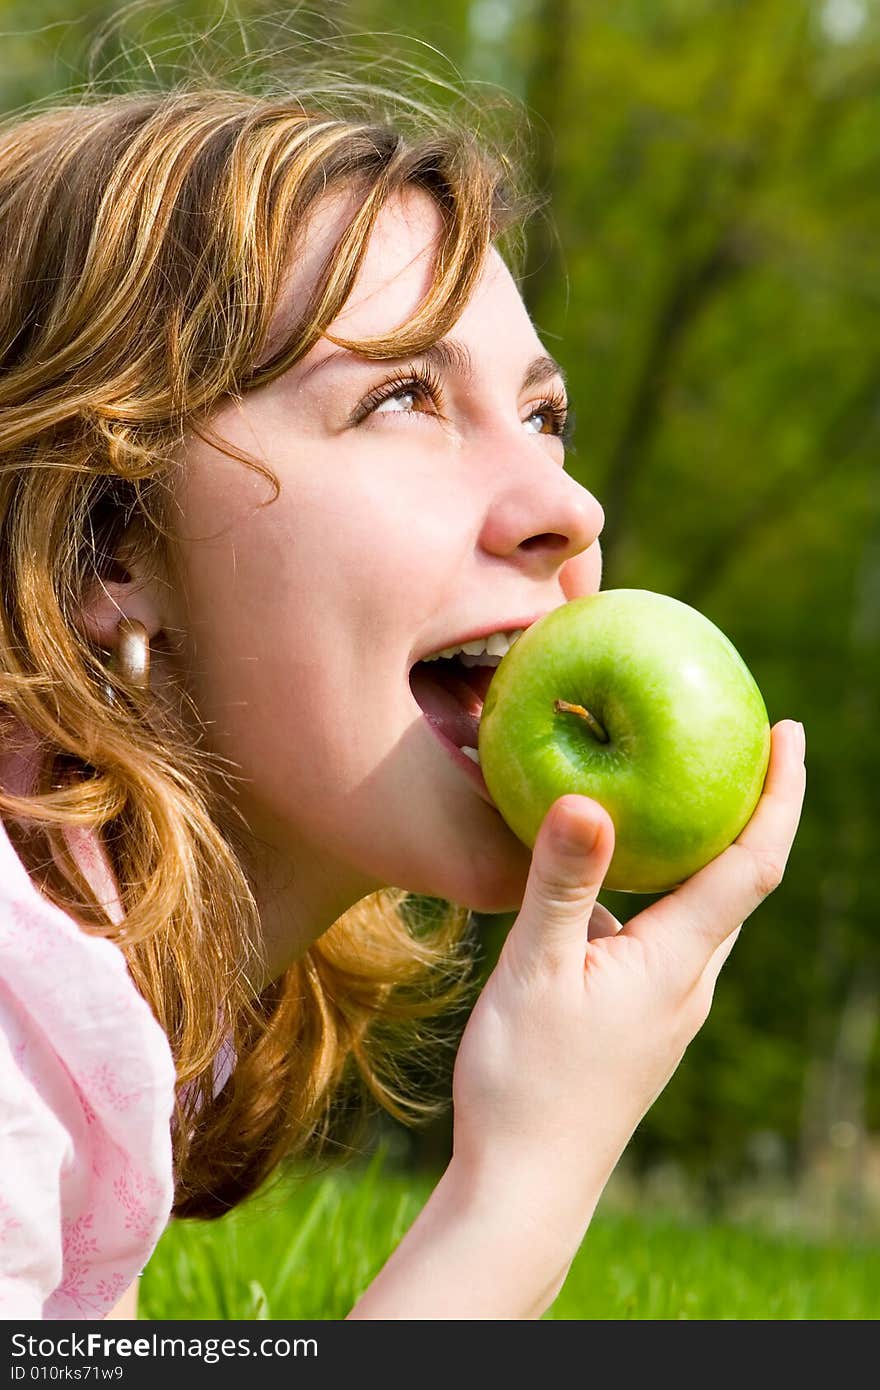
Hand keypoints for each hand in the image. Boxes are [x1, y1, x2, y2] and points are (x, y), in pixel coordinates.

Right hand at [450, 719, 806, 1261]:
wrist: (525, 1188)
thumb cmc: (527, 1083)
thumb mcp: (535, 971)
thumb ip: (563, 884)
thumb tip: (588, 800)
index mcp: (678, 961)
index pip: (753, 862)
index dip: (780, 794)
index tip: (789, 731)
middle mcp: (688, 982)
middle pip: (741, 880)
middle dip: (749, 810)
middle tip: (734, 743)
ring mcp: (666, 1008)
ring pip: (700, 910)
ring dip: (701, 851)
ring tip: (667, 796)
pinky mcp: (639, 1024)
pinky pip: (664, 937)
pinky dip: (654, 890)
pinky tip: (603, 882)